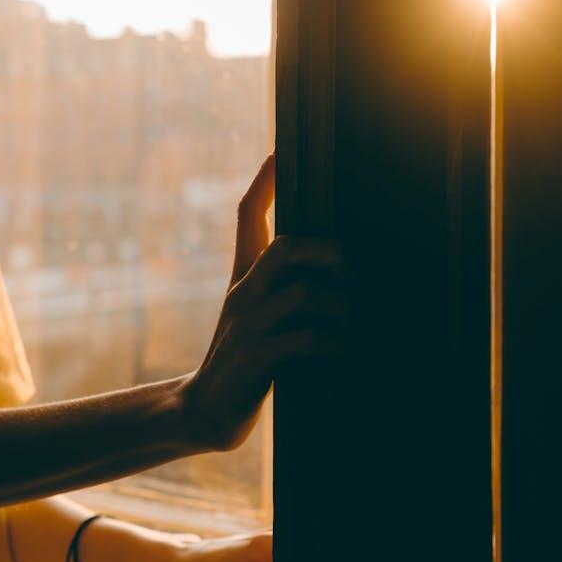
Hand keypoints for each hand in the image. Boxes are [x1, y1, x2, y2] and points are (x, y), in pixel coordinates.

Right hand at [180, 155, 346, 450]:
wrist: (203, 410)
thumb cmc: (243, 362)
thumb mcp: (254, 317)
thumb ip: (282, 292)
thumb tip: (335, 270)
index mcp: (243, 278)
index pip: (248, 217)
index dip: (264, 182)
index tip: (279, 151)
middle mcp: (243, 295)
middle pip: (286, 248)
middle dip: (331, 254)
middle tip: (354, 274)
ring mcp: (248, 327)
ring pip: (304, 294)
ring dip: (344, 309)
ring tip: (358, 328)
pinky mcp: (256, 360)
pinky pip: (306, 340)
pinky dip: (335, 346)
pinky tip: (344, 357)